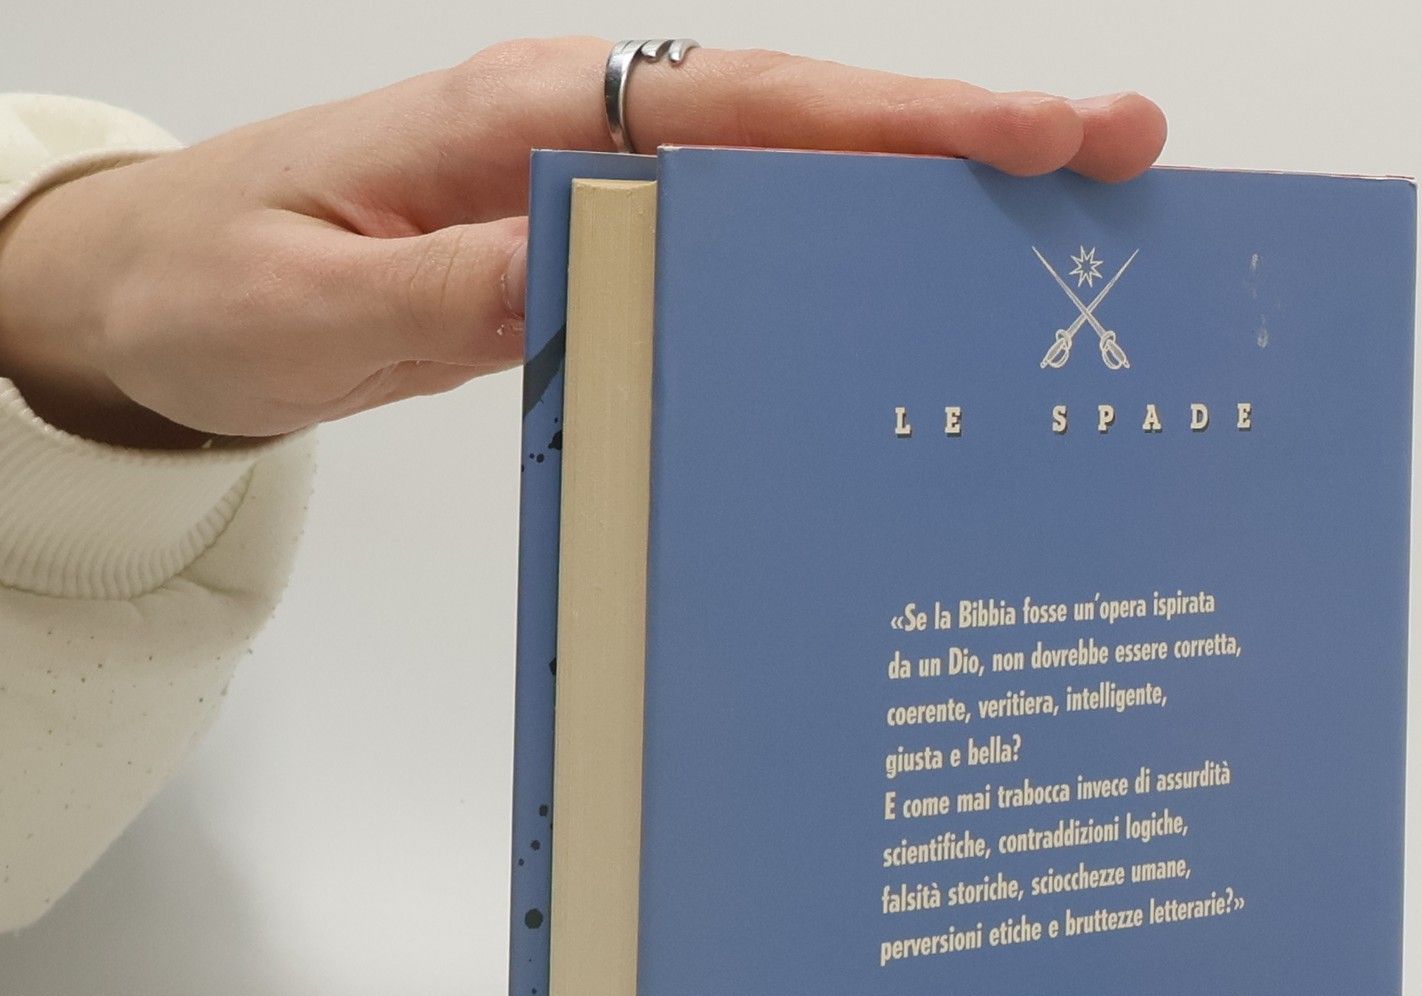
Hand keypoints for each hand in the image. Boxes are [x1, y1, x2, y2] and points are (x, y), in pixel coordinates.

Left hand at [0, 41, 1166, 449]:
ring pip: (792, 183)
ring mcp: (597, 190)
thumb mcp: (328, 304)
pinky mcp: (594, 249)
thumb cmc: (219, 291)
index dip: (905, 121)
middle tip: (1120, 160)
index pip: (754, 112)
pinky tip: (905, 299)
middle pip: (810, 125)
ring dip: (924, 200)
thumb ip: (477, 283)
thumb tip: (630, 261)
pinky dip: (838, 262)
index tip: (1040, 133)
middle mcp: (585, 135)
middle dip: (969, 139)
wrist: (148, 302)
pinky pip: (742, 249)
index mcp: (531, 120)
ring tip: (1061, 227)